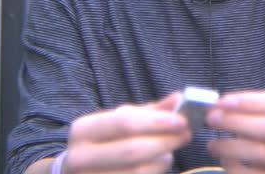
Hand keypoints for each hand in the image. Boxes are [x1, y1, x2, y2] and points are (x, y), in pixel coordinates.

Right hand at [60, 92, 189, 173]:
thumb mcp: (120, 122)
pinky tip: (158, 164)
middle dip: (165, 142)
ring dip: (162, 161)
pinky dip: (155, 173)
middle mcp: (79, 157)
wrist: (78, 171)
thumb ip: (150, 111)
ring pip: (138, 172)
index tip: (182, 120)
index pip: (124, 122)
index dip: (156, 122)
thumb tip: (178, 98)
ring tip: (169, 152)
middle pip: (132, 151)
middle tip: (186, 135)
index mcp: (82, 130)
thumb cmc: (105, 142)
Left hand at [204, 90, 264, 173]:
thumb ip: (243, 109)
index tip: (222, 101)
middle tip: (210, 119)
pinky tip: (224, 160)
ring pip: (262, 153)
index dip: (250, 101)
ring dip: (231, 147)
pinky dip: (236, 167)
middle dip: (236, 122)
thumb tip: (214, 108)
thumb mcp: (263, 115)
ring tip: (212, 144)